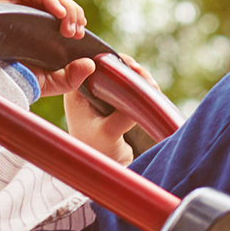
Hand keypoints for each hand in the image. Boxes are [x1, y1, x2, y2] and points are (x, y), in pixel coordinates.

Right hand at [0, 0, 94, 95]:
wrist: (0, 81)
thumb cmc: (23, 80)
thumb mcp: (54, 81)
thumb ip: (75, 75)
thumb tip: (91, 64)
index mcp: (37, 27)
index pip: (59, 12)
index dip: (74, 17)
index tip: (81, 33)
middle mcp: (24, 12)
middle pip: (55, 1)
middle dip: (72, 13)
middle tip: (76, 33)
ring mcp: (12, 2)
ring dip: (64, 6)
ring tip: (69, 27)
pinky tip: (59, 13)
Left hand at [62, 51, 154, 165]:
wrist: (104, 168)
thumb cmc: (96, 152)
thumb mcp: (109, 134)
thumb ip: (122, 117)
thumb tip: (143, 99)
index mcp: (76, 92)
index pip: (91, 65)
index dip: (111, 62)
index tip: (129, 67)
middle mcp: (88, 89)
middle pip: (110, 67)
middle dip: (129, 69)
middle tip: (144, 76)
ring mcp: (103, 95)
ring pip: (123, 76)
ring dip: (139, 78)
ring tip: (151, 86)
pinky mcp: (117, 102)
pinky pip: (131, 87)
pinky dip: (142, 87)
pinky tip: (152, 91)